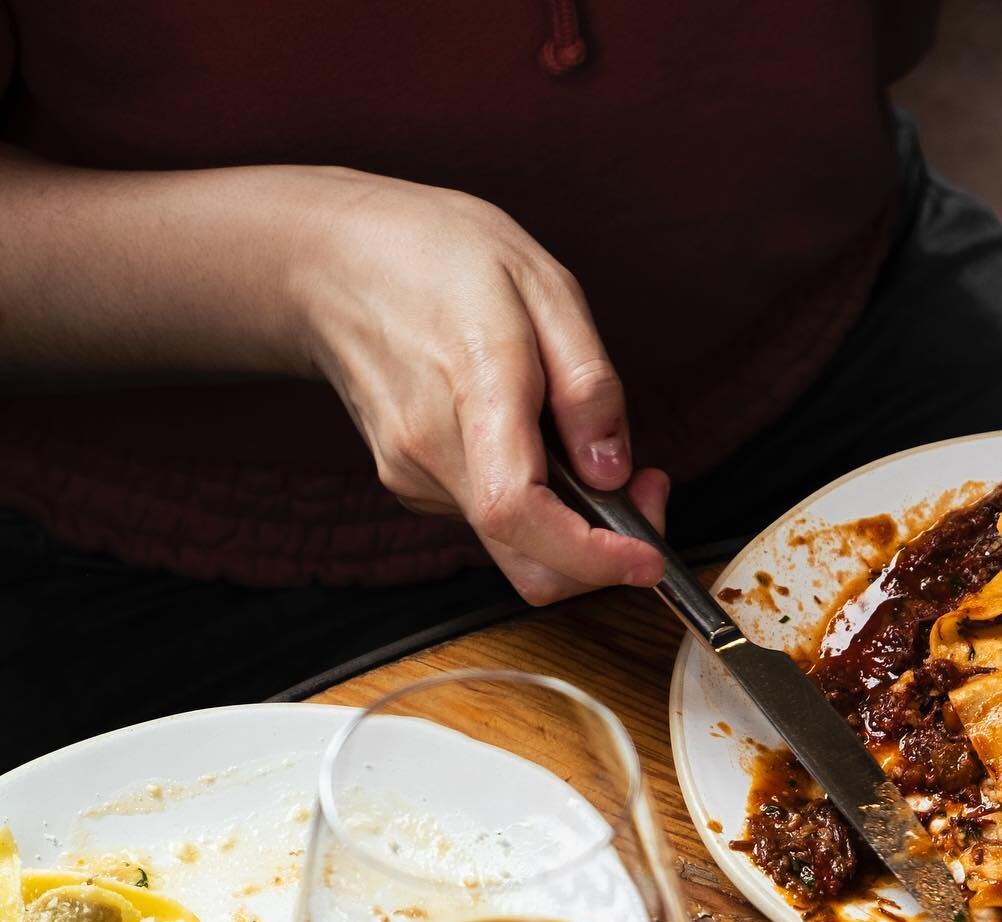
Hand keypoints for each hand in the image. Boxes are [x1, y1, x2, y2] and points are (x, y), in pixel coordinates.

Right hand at [297, 171, 665, 601]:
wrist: (331, 261)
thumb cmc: (438, 257)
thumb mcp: (541, 285)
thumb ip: (586, 383)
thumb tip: (612, 472)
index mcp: (472, 391)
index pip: (519, 512)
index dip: (592, 556)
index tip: (647, 558)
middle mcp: (431, 451)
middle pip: (525, 562)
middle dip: (600, 555)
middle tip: (643, 490)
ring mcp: (413, 476)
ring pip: (514, 543)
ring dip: (568, 515)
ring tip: (573, 431)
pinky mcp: (410, 485)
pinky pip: (490, 517)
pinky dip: (532, 497)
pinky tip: (525, 431)